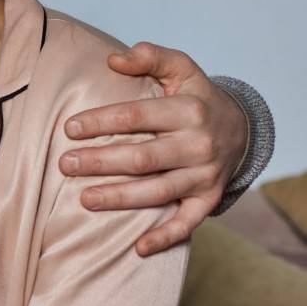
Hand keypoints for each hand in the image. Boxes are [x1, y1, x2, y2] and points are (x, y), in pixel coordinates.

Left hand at [60, 42, 247, 256]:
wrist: (242, 128)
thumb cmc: (196, 97)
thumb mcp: (181, 69)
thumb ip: (150, 57)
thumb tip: (114, 60)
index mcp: (189, 110)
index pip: (136, 116)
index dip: (101, 122)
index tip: (68, 128)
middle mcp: (199, 145)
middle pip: (142, 157)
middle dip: (101, 162)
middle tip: (65, 164)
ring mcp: (205, 175)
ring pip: (157, 191)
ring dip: (119, 198)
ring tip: (83, 199)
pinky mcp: (209, 199)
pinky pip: (187, 222)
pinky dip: (165, 237)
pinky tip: (138, 248)